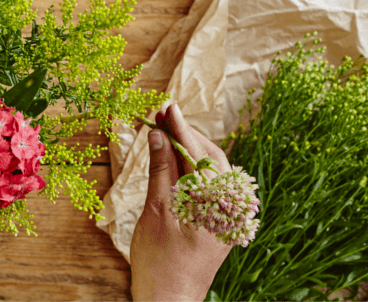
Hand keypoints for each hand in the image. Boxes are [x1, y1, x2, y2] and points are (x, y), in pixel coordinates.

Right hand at [129, 103, 231, 300]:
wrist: (169, 300)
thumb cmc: (160, 261)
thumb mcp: (157, 211)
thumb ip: (161, 170)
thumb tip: (159, 135)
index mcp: (219, 204)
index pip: (198, 155)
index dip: (181, 128)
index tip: (167, 106)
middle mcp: (231, 207)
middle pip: (209, 157)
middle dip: (185, 134)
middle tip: (161, 115)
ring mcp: (228, 214)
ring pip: (209, 170)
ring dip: (187, 150)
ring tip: (164, 130)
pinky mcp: (220, 220)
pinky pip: (208, 185)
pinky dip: (190, 169)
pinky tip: (174, 158)